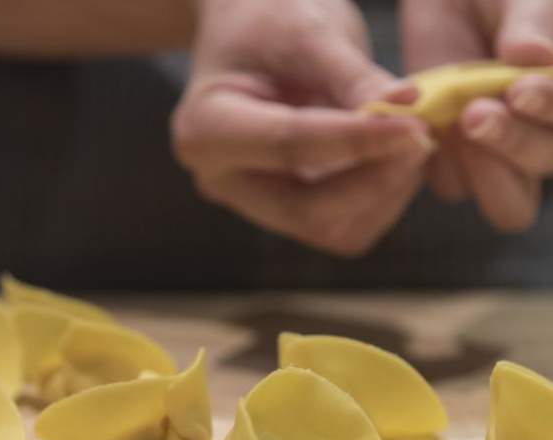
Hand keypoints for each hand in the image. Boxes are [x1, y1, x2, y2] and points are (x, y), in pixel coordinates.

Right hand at [172, 0, 433, 256]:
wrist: (250, 37)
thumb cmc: (267, 18)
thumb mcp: (304, 28)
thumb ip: (352, 76)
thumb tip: (407, 114)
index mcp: (206, 132)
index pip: (289, 145)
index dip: (358, 139)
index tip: (417, 124)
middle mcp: (225, 182)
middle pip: (309, 210)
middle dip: (374, 179)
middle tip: (423, 135)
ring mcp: (258, 204)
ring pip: (333, 228)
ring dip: (383, 191)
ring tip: (410, 138)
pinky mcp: (289, 212)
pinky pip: (344, 227)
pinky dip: (379, 198)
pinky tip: (392, 157)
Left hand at [402, 0, 552, 231]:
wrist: (447, 3)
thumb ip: (534, 17)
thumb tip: (535, 55)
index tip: (520, 88)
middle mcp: (542, 136)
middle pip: (546, 165)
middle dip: (517, 142)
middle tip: (478, 111)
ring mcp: (499, 157)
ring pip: (509, 204)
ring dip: (489, 172)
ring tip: (463, 121)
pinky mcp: (451, 163)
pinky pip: (452, 186)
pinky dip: (441, 163)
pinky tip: (430, 127)